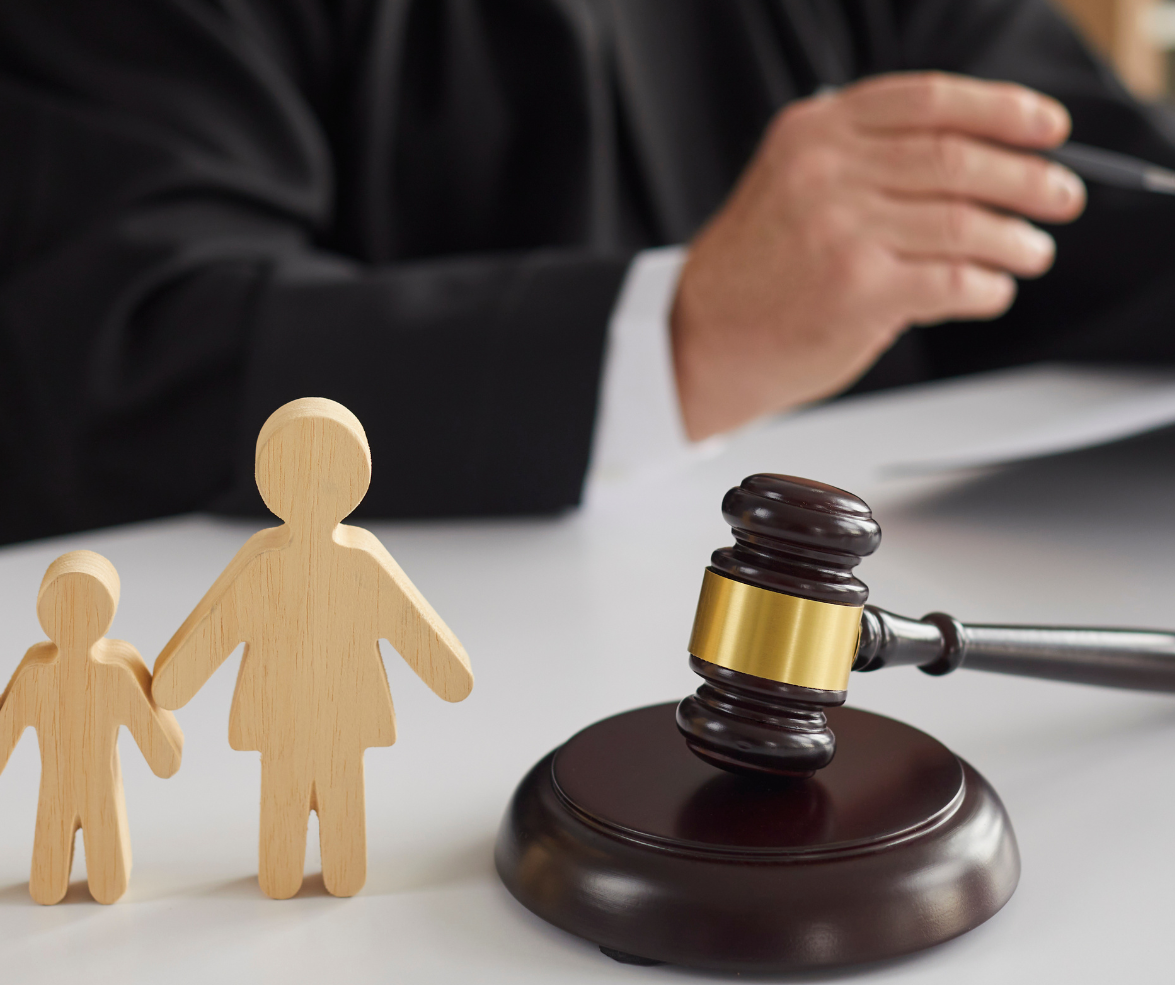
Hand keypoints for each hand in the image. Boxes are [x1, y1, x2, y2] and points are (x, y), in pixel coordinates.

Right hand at [671, 72, 1085, 439]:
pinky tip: (991, 290)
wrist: (701, 339)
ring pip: (966, 222)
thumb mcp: (793, 184)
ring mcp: (841, 230)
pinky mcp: (857, 291)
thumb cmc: (755, 271)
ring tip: (1033, 251)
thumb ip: (866, 161)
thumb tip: (975, 165)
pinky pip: (953, 279)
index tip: (1046, 127)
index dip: (1002, 109)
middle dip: (1026, 178)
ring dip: (1016, 239)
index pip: (929, 100)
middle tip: (1059, 196)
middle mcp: (826, 173)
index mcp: (813, 132)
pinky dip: (988, 286)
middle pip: (958, 159)